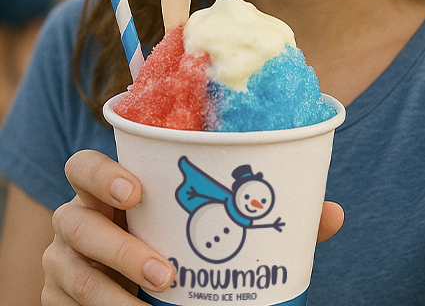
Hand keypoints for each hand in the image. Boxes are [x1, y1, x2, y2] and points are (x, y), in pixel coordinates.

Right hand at [41, 149, 342, 303]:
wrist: (142, 295)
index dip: (103, 172)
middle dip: (114, 244)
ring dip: (113, 290)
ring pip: (71, 270)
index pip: (86, 165)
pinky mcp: (57, 302)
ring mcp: (62, 261)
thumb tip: (332, 214)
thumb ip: (263, 218)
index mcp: (114, 188)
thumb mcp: (211, 229)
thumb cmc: (178, 244)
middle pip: (73, 217)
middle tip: (163, 270)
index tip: (138, 192)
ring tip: (156, 305)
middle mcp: (80, 219)